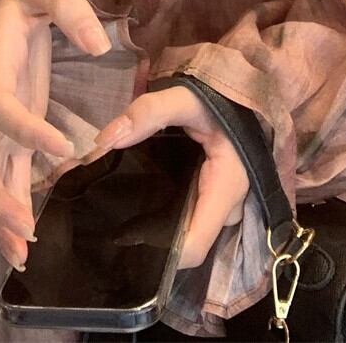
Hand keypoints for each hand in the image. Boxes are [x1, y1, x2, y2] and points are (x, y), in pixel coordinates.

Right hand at [0, 0, 112, 271]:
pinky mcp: (10, 130)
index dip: (25, 130)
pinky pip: (1, 174)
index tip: (63, 150)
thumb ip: (71, 9)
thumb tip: (98, 45)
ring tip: (22, 255)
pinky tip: (25, 238)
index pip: (0, 107)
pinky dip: (8, 207)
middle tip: (24, 235)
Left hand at [86, 84, 250, 270]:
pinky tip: (147, 195)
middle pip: (188, 241)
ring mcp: (224, 204)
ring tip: (127, 205)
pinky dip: (170, 211)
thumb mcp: (186, 98)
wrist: (241, 92)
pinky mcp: (216, 196)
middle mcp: (229, 206)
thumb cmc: (217, 99)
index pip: (194, 246)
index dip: (161, 252)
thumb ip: (148, 112)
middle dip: (155, 237)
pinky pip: (192, 216)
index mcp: (227, 189)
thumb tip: (105, 139)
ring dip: (162, 223)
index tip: (127, 236)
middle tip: (118, 218)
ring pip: (189, 229)